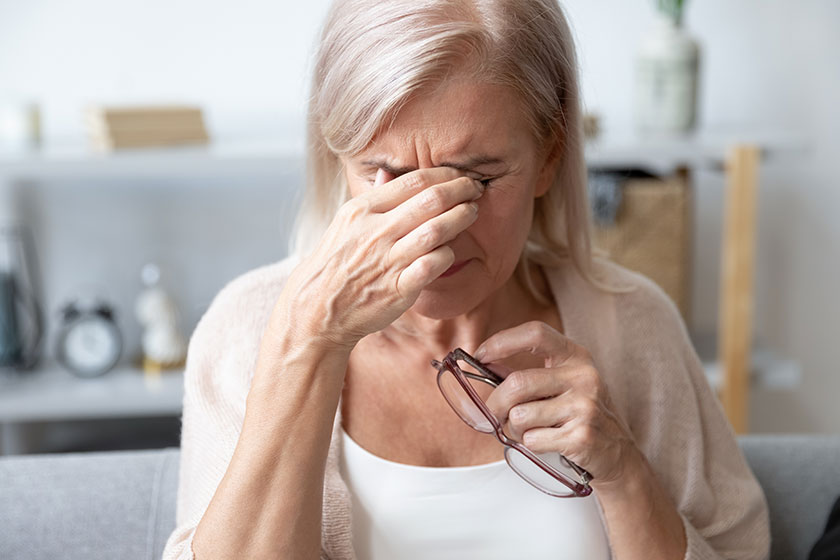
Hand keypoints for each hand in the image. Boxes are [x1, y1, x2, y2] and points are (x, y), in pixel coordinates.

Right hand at [275, 167, 484, 352]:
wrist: (318, 308)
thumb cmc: (336, 263)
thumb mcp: (344, 223)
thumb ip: (372, 198)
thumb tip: (388, 171)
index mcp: (362, 210)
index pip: (412, 181)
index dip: (443, 175)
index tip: (459, 175)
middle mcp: (375, 232)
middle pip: (429, 201)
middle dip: (460, 191)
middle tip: (475, 189)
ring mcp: (387, 261)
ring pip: (435, 231)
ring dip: (460, 218)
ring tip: (471, 212)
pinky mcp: (397, 289)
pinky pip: (432, 265)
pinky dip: (447, 254)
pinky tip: (451, 250)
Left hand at [475, 321, 639, 484]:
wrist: (618, 453)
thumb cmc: (581, 414)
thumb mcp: (561, 384)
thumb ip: (526, 374)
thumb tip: (485, 364)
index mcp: (576, 356)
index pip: (535, 333)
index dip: (502, 341)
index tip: (480, 355)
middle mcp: (583, 376)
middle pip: (517, 383)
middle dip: (496, 402)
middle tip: (493, 413)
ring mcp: (585, 406)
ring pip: (519, 416)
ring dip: (515, 428)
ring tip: (533, 429)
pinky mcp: (581, 436)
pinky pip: (532, 439)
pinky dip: (530, 444)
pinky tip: (549, 441)